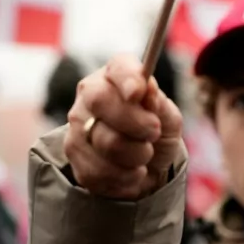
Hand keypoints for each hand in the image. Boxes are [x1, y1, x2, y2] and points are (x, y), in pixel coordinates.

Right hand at [65, 55, 182, 199]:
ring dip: (137, 155)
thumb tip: (148, 88)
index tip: (139, 92)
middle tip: (153, 132)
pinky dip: (126, 176)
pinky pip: (101, 170)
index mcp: (117, 77)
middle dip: (136, 123)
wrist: (147, 169)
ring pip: (106, 141)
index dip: (128, 77)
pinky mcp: (74, 156)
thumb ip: (159, 104)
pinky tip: (131, 171)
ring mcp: (77, 125)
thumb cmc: (157, 136)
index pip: (118, 67)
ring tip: (144, 154)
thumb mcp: (168, 119)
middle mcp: (90, 96)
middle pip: (101, 101)